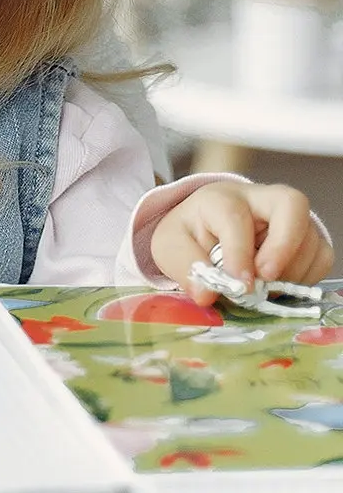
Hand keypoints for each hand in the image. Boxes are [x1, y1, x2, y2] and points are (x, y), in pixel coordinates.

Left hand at [151, 181, 333, 306]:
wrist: (207, 230)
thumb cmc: (191, 235)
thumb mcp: (171, 247)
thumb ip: (185, 267)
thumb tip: (206, 294)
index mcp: (220, 199)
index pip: (234, 217)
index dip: (239, 253)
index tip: (239, 284)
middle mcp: (259, 199)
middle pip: (291, 205)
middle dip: (283, 247)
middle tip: (266, 278)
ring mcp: (288, 216)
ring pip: (310, 238)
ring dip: (291, 272)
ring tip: (262, 286)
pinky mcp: (307, 236)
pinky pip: (322, 257)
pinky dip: (306, 277)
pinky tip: (280, 284)